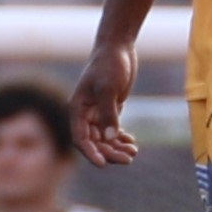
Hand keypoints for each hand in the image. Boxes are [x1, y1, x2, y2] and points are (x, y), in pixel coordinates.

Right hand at [72, 41, 139, 167]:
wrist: (118, 47)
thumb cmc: (110, 64)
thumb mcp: (109, 87)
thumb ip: (109, 113)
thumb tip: (110, 138)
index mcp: (78, 109)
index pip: (80, 139)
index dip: (90, 153)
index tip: (103, 164)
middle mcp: (85, 113)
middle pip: (95, 142)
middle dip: (110, 152)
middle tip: (129, 158)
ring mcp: (98, 111)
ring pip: (105, 138)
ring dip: (117, 147)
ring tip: (133, 152)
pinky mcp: (110, 108)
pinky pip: (112, 130)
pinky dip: (121, 138)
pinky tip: (132, 143)